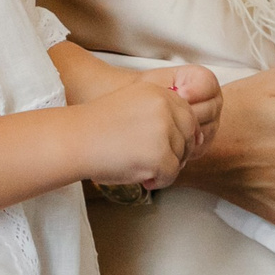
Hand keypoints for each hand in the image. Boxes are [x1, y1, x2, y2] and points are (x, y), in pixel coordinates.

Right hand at [68, 65, 218, 189]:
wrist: (74, 140)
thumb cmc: (98, 127)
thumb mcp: (134, 104)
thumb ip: (164, 114)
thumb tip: (200, 137)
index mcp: (160, 93)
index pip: (188, 116)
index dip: (179, 135)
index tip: (162, 146)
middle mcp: (166, 108)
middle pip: (189, 137)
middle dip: (176, 152)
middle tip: (151, 160)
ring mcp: (165, 131)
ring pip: (181, 157)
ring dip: (164, 167)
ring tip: (137, 165)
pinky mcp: (160, 155)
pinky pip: (172, 174)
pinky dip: (158, 181)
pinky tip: (140, 177)